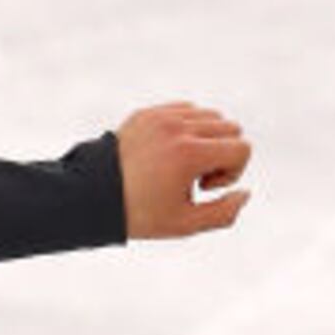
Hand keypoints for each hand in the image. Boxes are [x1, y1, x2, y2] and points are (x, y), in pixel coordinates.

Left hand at [117, 100, 252, 239]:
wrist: (88, 198)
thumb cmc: (138, 215)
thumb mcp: (184, 225)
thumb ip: (224, 213)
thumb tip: (245, 192)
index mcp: (188, 153)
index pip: (242, 147)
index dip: (232, 171)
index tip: (204, 187)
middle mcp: (177, 128)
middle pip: (231, 128)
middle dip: (222, 154)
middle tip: (193, 177)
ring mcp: (161, 116)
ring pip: (210, 116)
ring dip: (207, 140)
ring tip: (180, 165)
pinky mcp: (147, 113)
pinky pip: (186, 110)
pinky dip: (188, 128)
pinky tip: (169, 153)